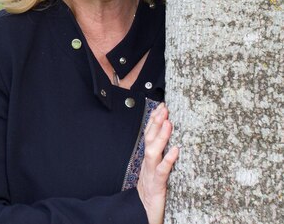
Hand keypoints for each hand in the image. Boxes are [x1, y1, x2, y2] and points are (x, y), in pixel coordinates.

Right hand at [137, 103, 179, 223]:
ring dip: (161, 136)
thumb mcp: (156, 173)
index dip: (154, 120)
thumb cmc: (152, 195)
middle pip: (149, 139)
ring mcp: (151, 174)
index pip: (150, 135)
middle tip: (164, 108)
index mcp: (149, 160)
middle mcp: (148, 164)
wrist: (143, 214)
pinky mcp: (157, 186)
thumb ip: (161, 159)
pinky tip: (175, 150)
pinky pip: (162, 171)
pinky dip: (168, 160)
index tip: (161, 106)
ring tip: (168, 123)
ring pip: (153, 151)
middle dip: (156, 122)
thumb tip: (170, 145)